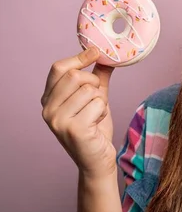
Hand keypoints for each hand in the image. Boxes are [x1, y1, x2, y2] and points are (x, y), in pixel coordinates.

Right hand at [41, 47, 115, 179]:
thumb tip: (105, 56)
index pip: (59, 68)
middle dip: (94, 83)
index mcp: (49, 99)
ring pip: (89, 90)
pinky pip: (97, 104)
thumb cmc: (95, 129)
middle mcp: (47, 109)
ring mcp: (58, 120)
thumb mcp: (95, 99)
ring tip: (95, 116)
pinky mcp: (73, 129)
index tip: (96, 51)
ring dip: (101, 101)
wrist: (97, 160)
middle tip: (97, 99)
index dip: (79, 57)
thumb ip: (97, 78)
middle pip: (75, 75)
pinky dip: (103, 111)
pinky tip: (97, 124)